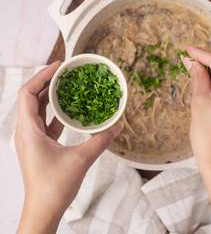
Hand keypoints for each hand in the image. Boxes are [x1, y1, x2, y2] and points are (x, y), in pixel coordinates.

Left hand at [15, 62, 122, 233]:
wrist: (43, 209)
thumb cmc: (55, 186)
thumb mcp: (82, 159)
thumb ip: (101, 140)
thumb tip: (117, 125)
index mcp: (29, 131)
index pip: (28, 94)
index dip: (41, 75)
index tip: (58, 66)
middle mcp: (26, 132)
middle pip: (32, 98)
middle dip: (47, 82)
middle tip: (66, 72)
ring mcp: (31, 139)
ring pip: (37, 109)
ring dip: (50, 96)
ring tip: (68, 86)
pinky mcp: (38, 145)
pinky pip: (45, 121)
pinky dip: (55, 112)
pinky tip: (70, 109)